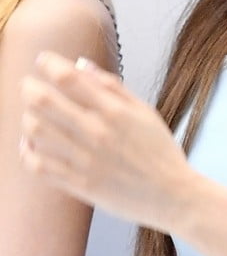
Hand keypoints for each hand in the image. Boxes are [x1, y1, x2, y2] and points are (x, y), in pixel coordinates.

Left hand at [21, 52, 192, 231]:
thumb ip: (112, 87)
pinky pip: (38, 166)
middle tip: (28, 84)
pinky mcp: (77, 184)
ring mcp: (84, 160)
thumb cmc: (161, 152)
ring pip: (36, 132)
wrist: (170, 195)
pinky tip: (30, 144)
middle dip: (29, 87)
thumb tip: (81, 65)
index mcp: (114, 112)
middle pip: (44, 103)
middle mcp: (95, 133)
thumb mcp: (144, 111)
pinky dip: (27, 152)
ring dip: (28, 117)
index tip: (43, 60)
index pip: (69, 79)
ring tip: (32, 113)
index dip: (49, 64)